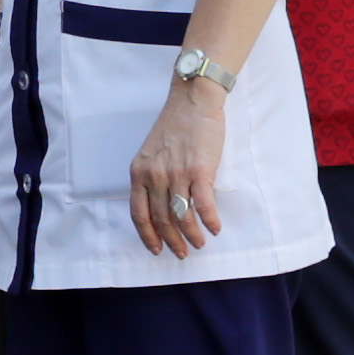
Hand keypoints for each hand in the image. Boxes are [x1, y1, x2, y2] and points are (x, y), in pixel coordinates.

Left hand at [130, 77, 227, 260]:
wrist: (193, 101)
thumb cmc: (175, 126)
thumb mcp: (151, 152)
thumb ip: (152, 177)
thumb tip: (162, 205)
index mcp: (139, 172)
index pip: (139, 214)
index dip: (147, 236)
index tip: (156, 249)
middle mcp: (154, 176)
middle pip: (160, 219)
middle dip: (171, 241)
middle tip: (182, 253)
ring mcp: (177, 173)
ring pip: (181, 216)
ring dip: (191, 235)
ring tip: (199, 243)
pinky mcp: (200, 170)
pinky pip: (204, 204)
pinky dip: (210, 221)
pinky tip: (215, 229)